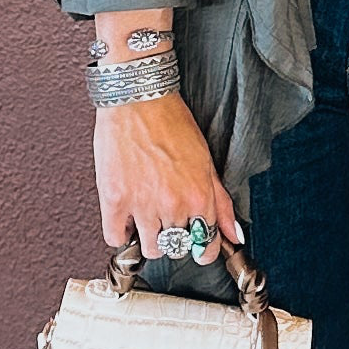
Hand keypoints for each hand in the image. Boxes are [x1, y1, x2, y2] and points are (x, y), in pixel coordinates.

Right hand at [93, 90, 241, 264]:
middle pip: (177, 248)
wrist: (138, 99)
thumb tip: (234, 236)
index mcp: (199, 196)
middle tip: (169, 217)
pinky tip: (126, 218)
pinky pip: (116, 238)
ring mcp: (142, 205)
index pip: (206, 245)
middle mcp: (172, 205)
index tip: (198, 247)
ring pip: (149, 249)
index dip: (203, 249)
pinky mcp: (114, 200)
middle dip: (175, 237)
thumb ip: (221, 203)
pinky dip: (121, 233)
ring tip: (147, 216)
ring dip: (149, 238)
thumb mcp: (207, 162)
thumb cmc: (171, 122)